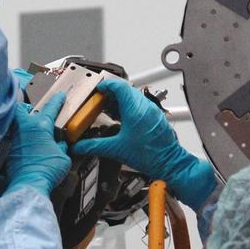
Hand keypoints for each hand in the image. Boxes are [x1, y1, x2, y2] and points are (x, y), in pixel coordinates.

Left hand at [5, 93, 70, 195]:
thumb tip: (60, 145)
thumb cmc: (47, 170)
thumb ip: (61, 147)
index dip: (57, 101)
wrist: (29, 185)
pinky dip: (17, 140)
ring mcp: (14, 138)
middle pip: (22, 110)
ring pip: (15, 124)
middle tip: (34, 111)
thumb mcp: (63, 157)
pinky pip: (11, 139)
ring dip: (21, 125)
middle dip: (27, 108)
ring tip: (29, 130)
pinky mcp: (7, 150)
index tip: (60, 96)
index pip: (51, 108)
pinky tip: (23, 146)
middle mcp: (25, 129)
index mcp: (40, 126)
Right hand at [72, 78, 217, 209]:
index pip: (119, 86)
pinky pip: (139, 104)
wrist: (169, 163)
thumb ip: (95, 146)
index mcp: (135, 110)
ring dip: (119, 100)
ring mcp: (151, 110)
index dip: (106, 85)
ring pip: (133, 96)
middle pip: (125, 90)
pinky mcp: (154, 116)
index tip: (98, 89)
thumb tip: (80, 147)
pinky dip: (128, 106)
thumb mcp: (117, 149)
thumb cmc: (150, 156)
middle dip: (110, 94)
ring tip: (108, 109)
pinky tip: (121, 117)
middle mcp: (144, 106)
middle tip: (99, 101)